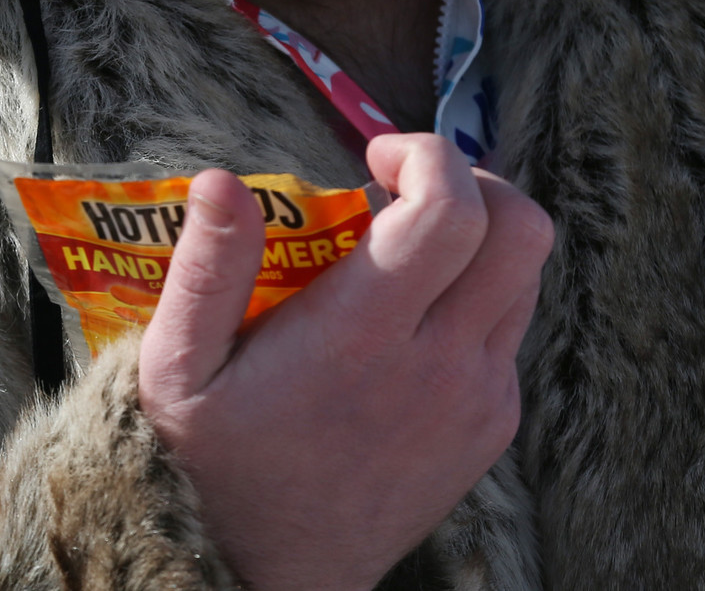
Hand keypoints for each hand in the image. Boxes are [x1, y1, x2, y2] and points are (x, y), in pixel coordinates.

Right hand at [137, 134, 552, 590]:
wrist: (272, 576)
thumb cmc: (214, 465)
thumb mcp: (178, 367)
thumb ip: (206, 269)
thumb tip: (221, 180)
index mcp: (363, 338)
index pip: (452, 211)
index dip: (427, 156)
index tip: (374, 158)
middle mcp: (441, 366)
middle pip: (522, 230)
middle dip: (475, 180)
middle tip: (406, 187)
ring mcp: (479, 401)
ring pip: (527, 276)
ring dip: (479, 237)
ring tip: (405, 246)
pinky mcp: (493, 428)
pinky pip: (510, 331)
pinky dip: (476, 296)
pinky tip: (410, 318)